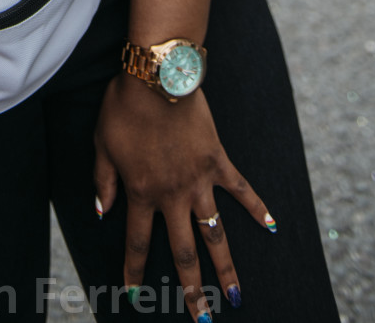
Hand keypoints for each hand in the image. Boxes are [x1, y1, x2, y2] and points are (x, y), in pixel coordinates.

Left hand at [94, 73, 274, 319]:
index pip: (136, 243)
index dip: (134, 271)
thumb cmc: (124, 106)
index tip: (134, 295)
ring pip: (214, 233)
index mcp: (141, 193)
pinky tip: (272, 226)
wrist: (157, 75)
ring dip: (226, 267)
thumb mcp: (101, 144)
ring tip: (236, 296)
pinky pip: (240, 189)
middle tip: (202, 319)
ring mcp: (198, 180)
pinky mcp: (217, 160)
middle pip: (183, 253)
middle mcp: (172, 195)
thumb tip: (101, 212)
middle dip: (191, 290)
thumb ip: (103, 181)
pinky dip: (257, 207)